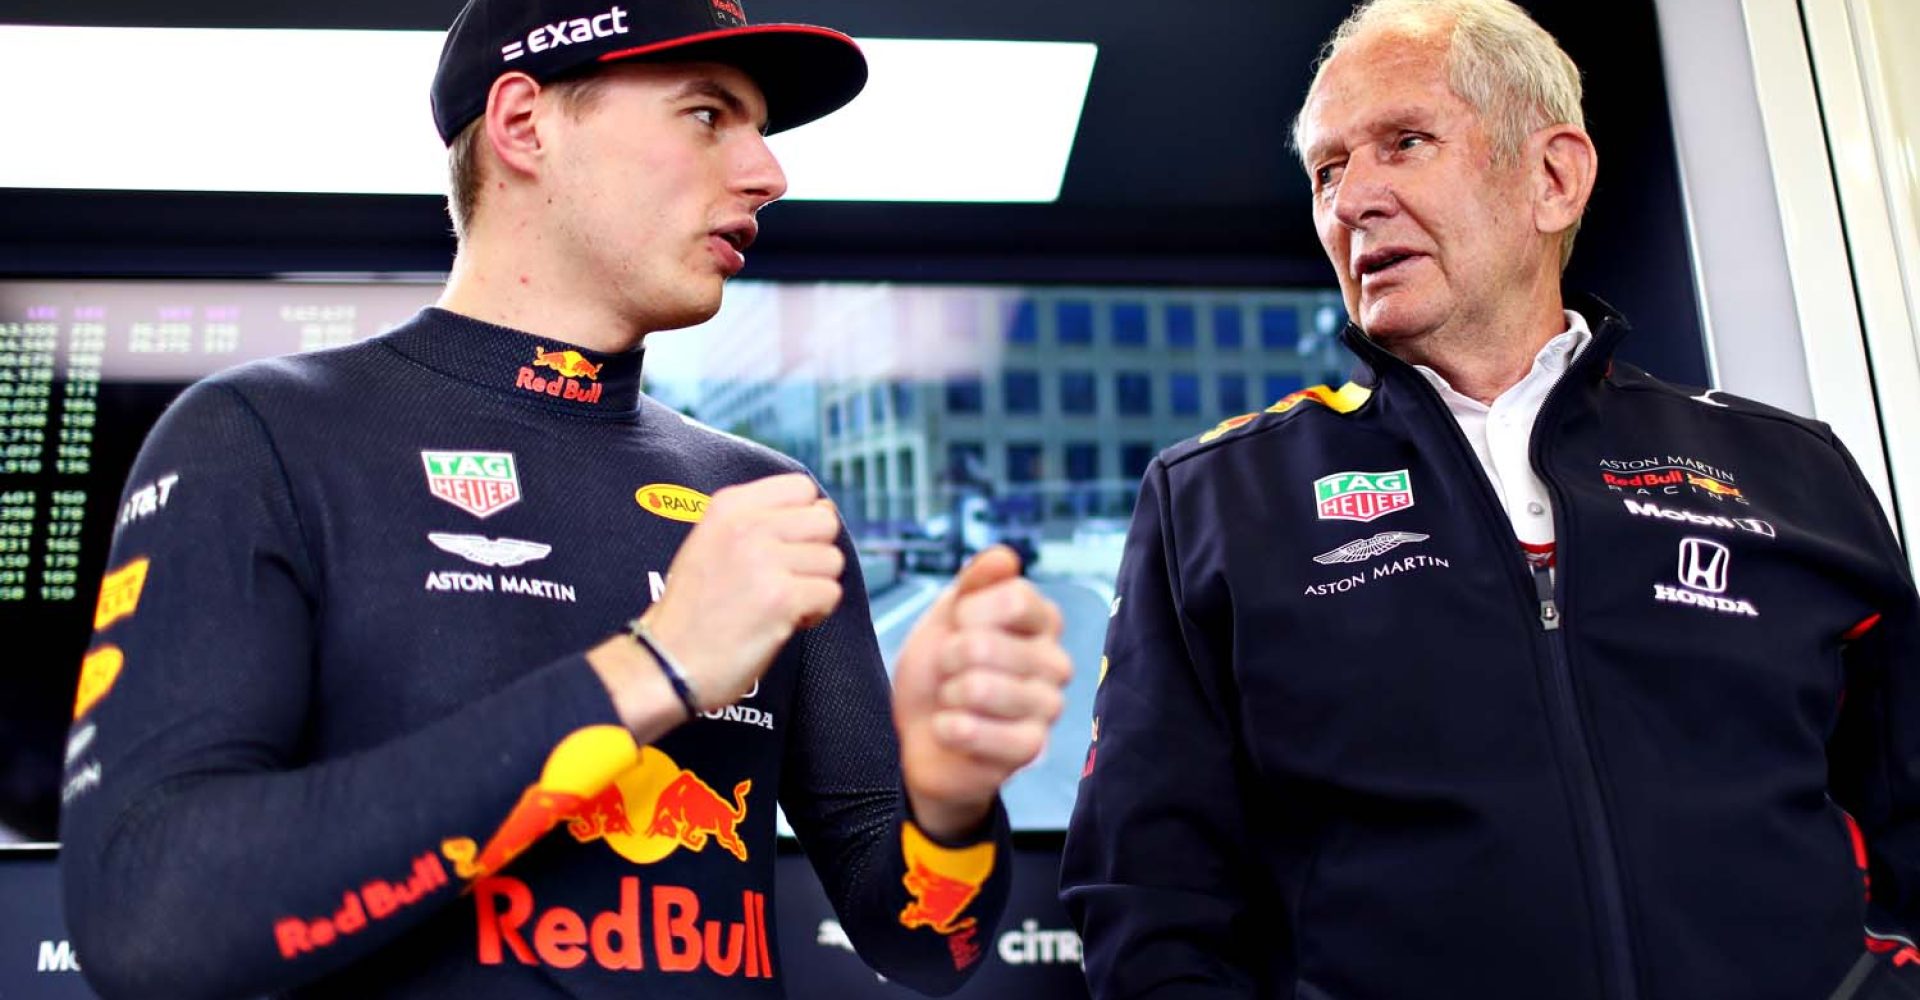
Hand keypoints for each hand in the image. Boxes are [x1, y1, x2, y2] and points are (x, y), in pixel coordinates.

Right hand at [643, 473, 843, 708]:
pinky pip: (830, 593)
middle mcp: (747, 526)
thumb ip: (758, 521)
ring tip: (781, 602)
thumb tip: (824, 509)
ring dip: (816, 586)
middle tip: (788, 579)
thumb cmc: (694, 609)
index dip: (806, 518)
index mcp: (728, 506)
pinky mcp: (782, 598)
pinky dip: (816, 612)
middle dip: (816, 553)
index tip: (789, 546)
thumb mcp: (711, 542)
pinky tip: (785, 621)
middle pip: (825, 521)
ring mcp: (765, 560)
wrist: (667, 661)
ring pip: (833, 560)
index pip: (801, 487)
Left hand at [893, 545, 1070, 839]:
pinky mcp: (1031, 748)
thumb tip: (1005, 556)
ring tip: (952, 701)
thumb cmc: (939, 672)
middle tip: (949, 672)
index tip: (957, 625)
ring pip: (980, 688)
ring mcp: (1048, 707)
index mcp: (1042, 621)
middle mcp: (1055, 662)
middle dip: (949, 657)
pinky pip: (979, 732)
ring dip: (947, 695)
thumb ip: (976, 581)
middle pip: (987, 644)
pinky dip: (948, 729)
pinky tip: (950, 729)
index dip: (969, 612)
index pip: (1015, 598)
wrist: (921, 736)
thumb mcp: (948, 615)